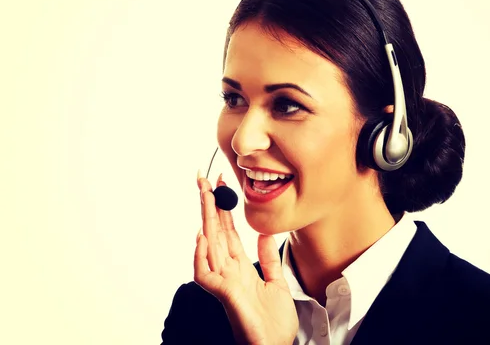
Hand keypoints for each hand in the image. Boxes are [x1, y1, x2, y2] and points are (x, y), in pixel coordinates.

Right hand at [194, 171, 298, 344]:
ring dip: (205, 219)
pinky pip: (205, 274)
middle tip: (204, 179)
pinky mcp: (224, 295)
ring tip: (204, 195)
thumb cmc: (274, 323)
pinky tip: (203, 237)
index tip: (222, 186)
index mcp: (240, 267)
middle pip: (215, 232)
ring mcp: (224, 282)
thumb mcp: (277, 283)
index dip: (224, 209)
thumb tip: (264, 234)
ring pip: (209, 245)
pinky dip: (200, 256)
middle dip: (210, 205)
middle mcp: (229, 271)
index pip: (228, 232)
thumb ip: (268, 259)